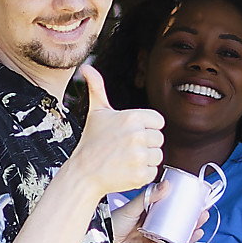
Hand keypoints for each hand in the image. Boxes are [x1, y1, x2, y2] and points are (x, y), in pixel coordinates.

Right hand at [70, 63, 162, 205]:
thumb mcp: (96, 112)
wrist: (82, 173)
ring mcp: (139, 156)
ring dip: (145, 159)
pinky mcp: (140, 175)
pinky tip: (127, 170)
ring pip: (158, 156)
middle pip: (159, 139)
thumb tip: (86, 67)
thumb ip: (97, 87)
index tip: (132, 133)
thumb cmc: (91, 142)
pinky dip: (142, 174)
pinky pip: (153, 172)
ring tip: (126, 159)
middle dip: (146, 144)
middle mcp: (137, 135)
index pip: (158, 121)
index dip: (147, 127)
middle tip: (126, 148)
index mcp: (132, 117)